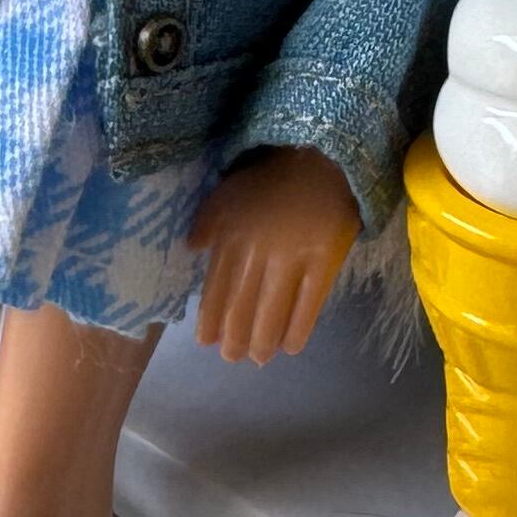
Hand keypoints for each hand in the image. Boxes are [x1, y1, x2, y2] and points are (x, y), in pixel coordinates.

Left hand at [186, 146, 358, 364]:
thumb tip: (192, 250)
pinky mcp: (324, 261)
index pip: (215, 289)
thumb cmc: (268, 179)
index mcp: (230, 236)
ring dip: (264, 341)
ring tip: (260, 359)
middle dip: (235, 339)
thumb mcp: (226, 192)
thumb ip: (206, 223)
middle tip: (234, 358)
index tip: (206, 342)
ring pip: (273, 311)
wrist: (318, 158)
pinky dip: (298, 329)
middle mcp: (257, 251)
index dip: (210, 320)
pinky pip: (309, 304)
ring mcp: (292, 258)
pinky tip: (291, 346)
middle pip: (242, 306)